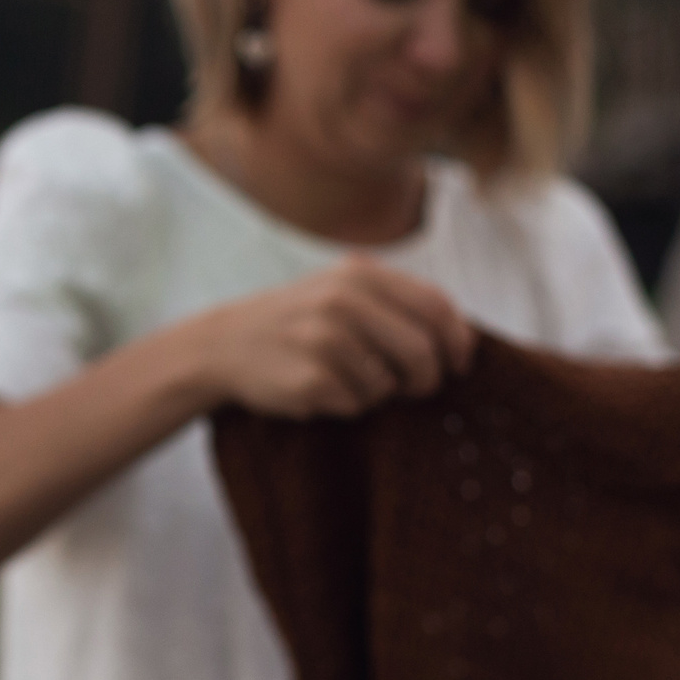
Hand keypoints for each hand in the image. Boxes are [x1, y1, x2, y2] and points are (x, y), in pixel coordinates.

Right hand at [186, 254, 474, 418]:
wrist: (221, 344)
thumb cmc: (295, 321)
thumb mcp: (340, 290)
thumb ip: (394, 301)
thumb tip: (459, 336)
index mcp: (359, 274)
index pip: (436, 306)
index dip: (457, 341)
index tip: (458, 363)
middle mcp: (344, 301)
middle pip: (421, 351)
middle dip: (427, 378)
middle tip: (417, 388)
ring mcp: (324, 340)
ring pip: (387, 385)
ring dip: (376, 393)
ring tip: (343, 378)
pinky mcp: (310, 379)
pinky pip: (355, 405)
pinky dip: (346, 405)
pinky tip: (318, 389)